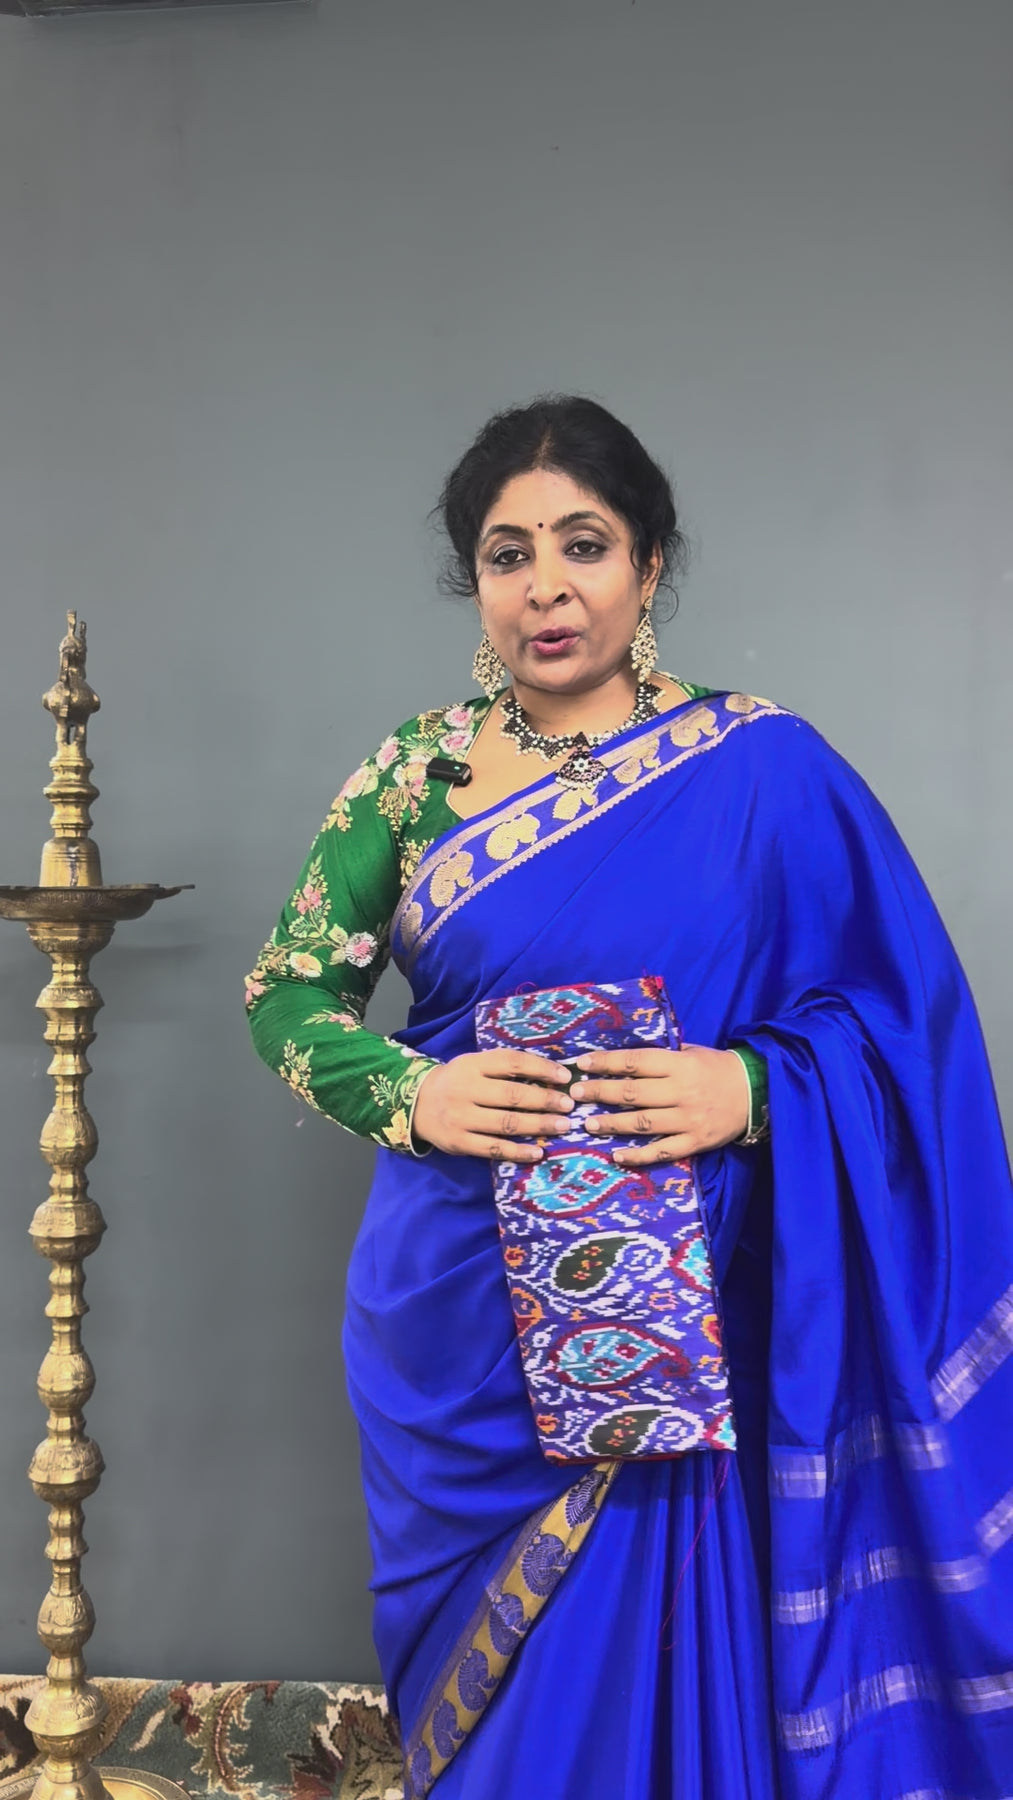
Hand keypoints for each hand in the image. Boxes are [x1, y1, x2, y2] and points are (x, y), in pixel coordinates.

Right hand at [412, 1050, 573, 1159]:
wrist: (415, 1104)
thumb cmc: (457, 1082)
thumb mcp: (474, 1065)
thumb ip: (504, 1068)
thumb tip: (550, 1074)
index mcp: (472, 1065)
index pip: (511, 1063)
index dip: (540, 1068)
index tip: (565, 1076)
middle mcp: (466, 1090)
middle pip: (512, 1096)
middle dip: (545, 1101)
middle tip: (569, 1106)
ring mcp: (461, 1118)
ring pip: (505, 1123)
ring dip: (538, 1125)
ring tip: (562, 1126)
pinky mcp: (459, 1142)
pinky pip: (493, 1148)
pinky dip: (517, 1151)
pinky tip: (538, 1152)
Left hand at [570, 1046, 749, 1164]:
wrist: (756, 1092)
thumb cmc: (716, 1068)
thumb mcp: (691, 1052)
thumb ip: (660, 1057)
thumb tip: (621, 1059)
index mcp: (679, 1064)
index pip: (634, 1062)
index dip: (605, 1063)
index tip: (582, 1064)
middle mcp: (681, 1092)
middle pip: (632, 1093)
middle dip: (599, 1093)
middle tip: (575, 1095)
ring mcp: (687, 1119)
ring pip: (642, 1123)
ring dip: (611, 1124)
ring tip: (589, 1125)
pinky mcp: (695, 1142)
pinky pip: (662, 1151)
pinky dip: (638, 1155)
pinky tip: (617, 1155)